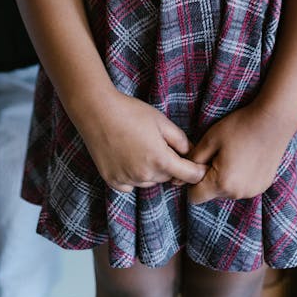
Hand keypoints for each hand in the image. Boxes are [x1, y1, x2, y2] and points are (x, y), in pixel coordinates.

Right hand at [79, 91, 207, 192]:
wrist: (97, 111)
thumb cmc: (131, 112)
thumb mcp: (162, 121)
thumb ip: (180, 140)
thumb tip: (190, 153)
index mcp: (160, 160)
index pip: (189, 175)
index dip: (197, 171)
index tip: (199, 166)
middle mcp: (145, 176)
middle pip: (167, 177)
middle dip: (169, 165)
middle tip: (159, 144)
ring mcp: (127, 180)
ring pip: (149, 181)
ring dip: (151, 171)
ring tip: (140, 147)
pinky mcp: (113, 181)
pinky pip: (131, 184)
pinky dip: (133, 175)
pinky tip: (127, 156)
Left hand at [187, 104, 290, 204]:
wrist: (274, 120)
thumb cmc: (239, 127)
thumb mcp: (210, 139)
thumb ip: (192, 161)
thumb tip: (177, 178)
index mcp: (222, 183)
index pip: (194, 198)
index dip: (191, 181)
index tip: (199, 163)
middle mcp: (237, 193)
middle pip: (212, 194)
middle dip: (208, 178)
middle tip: (217, 154)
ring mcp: (252, 191)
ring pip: (227, 191)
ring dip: (224, 178)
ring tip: (233, 153)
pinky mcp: (263, 186)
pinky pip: (242, 187)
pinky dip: (239, 177)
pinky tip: (245, 157)